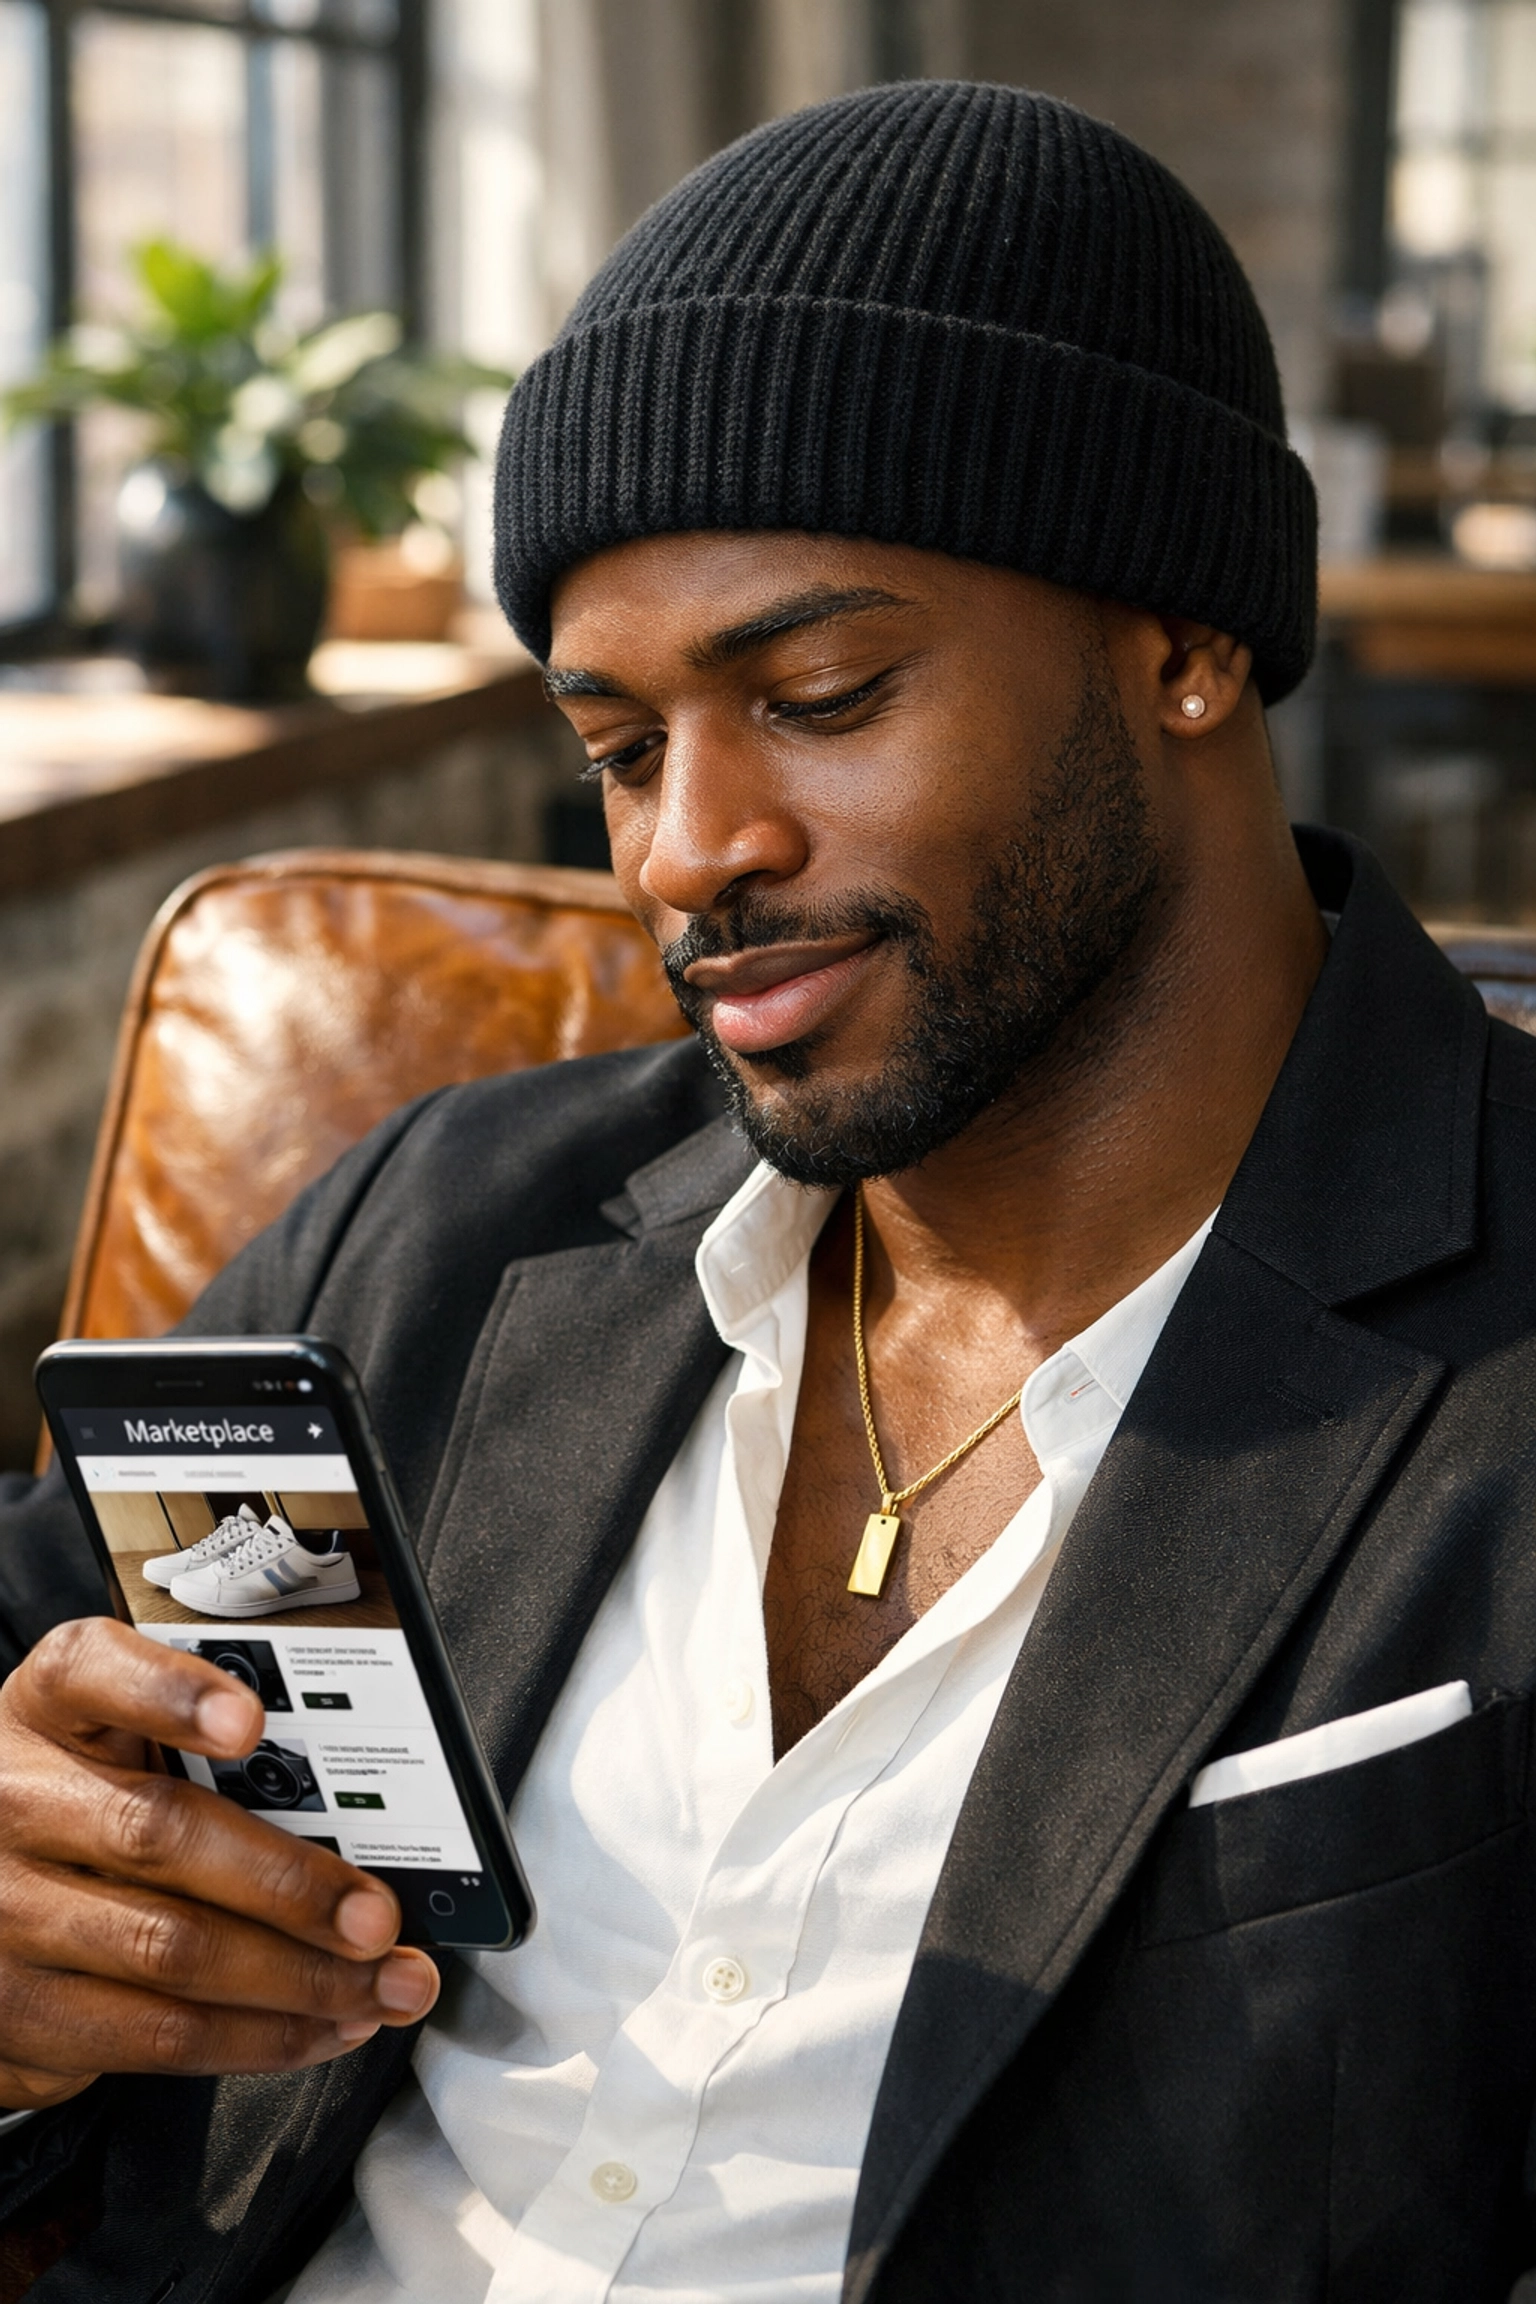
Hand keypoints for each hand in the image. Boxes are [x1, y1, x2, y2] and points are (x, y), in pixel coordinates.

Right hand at [0, 1617, 440, 2112]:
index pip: (91, 1673)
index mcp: (47, 1707)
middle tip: (375, 1916)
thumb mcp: (115, 1735)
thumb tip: (349, 1798)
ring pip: (170, 1951)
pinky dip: (259, 2037)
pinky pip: (156, 2034)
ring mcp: (9, 1912)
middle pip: (158, 1836)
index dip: (170, 1695)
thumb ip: (205, 1743)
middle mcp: (16, 1802)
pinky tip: (324, 2026)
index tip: (249, 1720)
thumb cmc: (82, 1795)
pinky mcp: (22, 2011)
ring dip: (299, 1980)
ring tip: (382, 1984)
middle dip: (288, 1884)